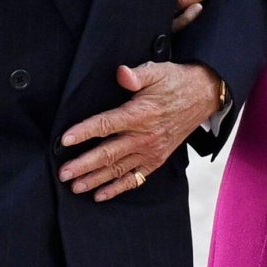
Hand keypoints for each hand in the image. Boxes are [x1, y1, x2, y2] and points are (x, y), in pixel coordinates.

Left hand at [59, 62, 221, 201]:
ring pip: (118, 169)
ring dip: (95, 179)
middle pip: (108, 154)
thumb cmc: (176, 82)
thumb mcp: (157, 71)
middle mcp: (144, 137)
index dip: (84, 132)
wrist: (203, 96)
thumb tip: (121, 73)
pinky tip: (100, 195)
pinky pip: (135, 178)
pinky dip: (117, 188)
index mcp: (140, 115)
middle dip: (84, 165)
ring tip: (75, 187)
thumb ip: (137, 75)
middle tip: (63, 173)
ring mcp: (151, 151)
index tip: (64, 140)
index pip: (105, 125)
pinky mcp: (156, 160)